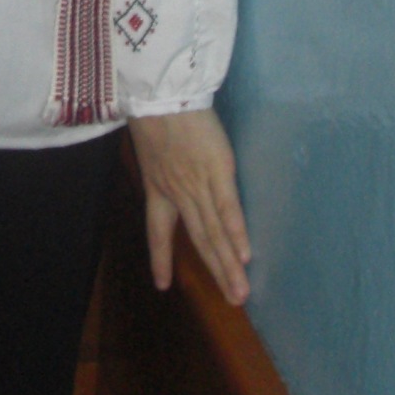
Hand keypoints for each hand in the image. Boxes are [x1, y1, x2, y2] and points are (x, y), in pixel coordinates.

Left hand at [128, 106, 250, 303]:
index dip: (161, 257)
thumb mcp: (149, 142)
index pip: (157, 230)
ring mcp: (197, 184)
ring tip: (241, 292)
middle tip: (234, 301)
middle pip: (199, 238)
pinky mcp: (217, 170)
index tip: (162, 285)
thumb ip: (161, 159)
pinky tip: (245, 256)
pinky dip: (236, 233)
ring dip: (229, 264)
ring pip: (214, 231)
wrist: (162, 93)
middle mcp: (178, 193)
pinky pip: (227, 207)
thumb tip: (169, 161)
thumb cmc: (157, 109)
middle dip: (216, 271)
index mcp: (157, 186)